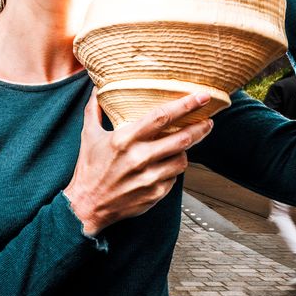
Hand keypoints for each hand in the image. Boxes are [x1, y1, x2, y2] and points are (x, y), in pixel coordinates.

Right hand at [64, 90, 213, 235]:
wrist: (86, 206)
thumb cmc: (89, 169)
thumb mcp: (88, 136)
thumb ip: (94, 110)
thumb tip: (96, 89)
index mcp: (124, 139)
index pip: (162, 117)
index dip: (185, 105)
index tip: (202, 97)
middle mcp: (139, 158)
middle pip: (182, 139)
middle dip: (200, 128)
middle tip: (208, 121)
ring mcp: (149, 178)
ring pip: (182, 160)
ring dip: (185, 151)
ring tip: (181, 146)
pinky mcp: (155, 194)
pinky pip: (174, 178)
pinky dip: (172, 170)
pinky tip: (164, 166)